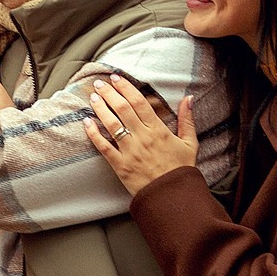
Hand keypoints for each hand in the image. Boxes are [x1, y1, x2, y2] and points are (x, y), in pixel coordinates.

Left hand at [85, 76, 197, 192]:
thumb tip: (189, 98)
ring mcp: (129, 151)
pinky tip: (86, 122)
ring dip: (100, 108)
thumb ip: (187, 120)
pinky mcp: (120, 165)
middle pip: (122, 109)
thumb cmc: (181, 170)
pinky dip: (93, 134)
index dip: (126, 88)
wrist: (172, 197)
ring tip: (93, 97)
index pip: (139, 103)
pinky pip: (103, 147)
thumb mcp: (190, 143)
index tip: (116, 78)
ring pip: (111, 124)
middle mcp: (142, 137)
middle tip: (99, 83)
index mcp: (158, 130)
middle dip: (109, 93)